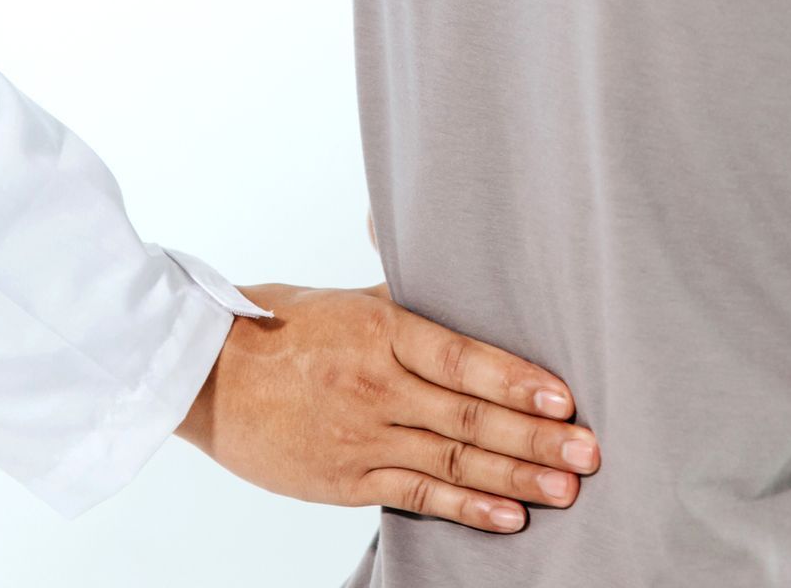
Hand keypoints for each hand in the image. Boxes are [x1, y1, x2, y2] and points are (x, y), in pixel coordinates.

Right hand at [176, 284, 598, 532]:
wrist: (201, 375)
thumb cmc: (273, 328)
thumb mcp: (342, 299)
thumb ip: (402, 298)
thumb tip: (453, 274)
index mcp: (377, 332)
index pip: (460, 358)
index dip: (516, 379)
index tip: (564, 396)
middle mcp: (373, 386)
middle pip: (469, 415)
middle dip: (536, 436)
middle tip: (590, 451)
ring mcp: (360, 437)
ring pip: (452, 459)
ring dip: (516, 476)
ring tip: (566, 487)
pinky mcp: (345, 479)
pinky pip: (417, 495)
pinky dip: (467, 506)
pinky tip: (509, 516)